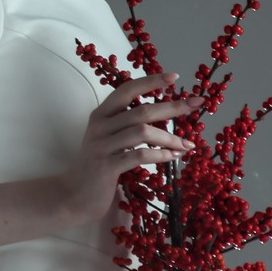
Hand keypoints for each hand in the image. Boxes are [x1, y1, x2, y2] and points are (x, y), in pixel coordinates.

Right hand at [56, 72, 195, 222]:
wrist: (75, 193)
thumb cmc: (98, 164)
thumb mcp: (109, 138)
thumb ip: (126, 125)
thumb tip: (162, 115)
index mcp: (101, 114)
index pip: (126, 89)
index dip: (150, 81)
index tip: (173, 77)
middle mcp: (100, 125)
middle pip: (141, 110)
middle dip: (172, 106)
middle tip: (196, 104)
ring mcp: (102, 145)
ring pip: (142, 132)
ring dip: (170, 138)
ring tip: (187, 145)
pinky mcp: (107, 165)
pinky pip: (139, 155)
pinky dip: (160, 155)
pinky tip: (173, 157)